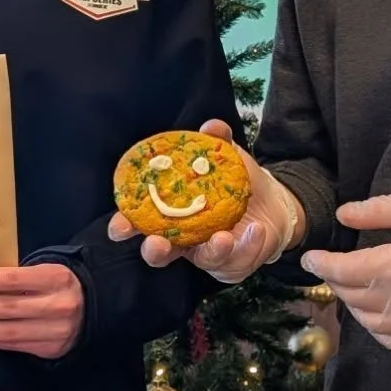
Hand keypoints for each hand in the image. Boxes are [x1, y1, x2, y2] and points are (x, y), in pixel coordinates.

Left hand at [0, 263, 84, 359]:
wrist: (93, 308)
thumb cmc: (57, 285)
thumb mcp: (44, 272)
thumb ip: (16, 277)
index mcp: (54, 277)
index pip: (12, 279)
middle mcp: (56, 304)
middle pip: (7, 308)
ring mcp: (55, 330)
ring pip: (8, 332)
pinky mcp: (50, 349)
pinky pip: (14, 345)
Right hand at [107, 120, 301, 284]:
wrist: (271, 201)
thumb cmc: (234, 180)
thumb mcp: (225, 156)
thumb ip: (216, 141)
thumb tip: (211, 126)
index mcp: (170, 211)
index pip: (139, 222)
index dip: (125, 226)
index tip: (119, 227)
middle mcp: (183, 237)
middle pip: (160, 253)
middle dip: (154, 251)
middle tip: (157, 243)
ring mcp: (207, 252)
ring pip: (202, 260)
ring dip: (211, 251)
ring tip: (223, 237)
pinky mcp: (233, 263)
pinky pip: (237, 260)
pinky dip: (247, 246)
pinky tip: (255, 229)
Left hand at [301, 191, 390, 353]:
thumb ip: (376, 211)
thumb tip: (342, 217)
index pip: (342, 270)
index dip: (320, 264)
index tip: (309, 258)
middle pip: (351, 295)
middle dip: (335, 280)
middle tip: (331, 268)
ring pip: (366, 320)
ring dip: (353, 303)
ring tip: (353, 287)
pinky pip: (390, 340)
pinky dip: (376, 327)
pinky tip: (375, 312)